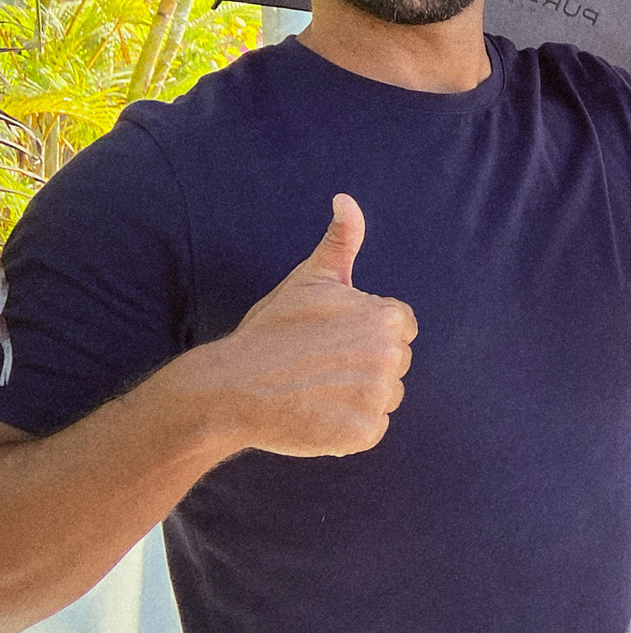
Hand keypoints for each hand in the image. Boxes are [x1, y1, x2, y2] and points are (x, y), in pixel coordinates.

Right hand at [190, 195, 415, 456]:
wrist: (228, 388)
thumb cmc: (271, 331)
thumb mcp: (310, 279)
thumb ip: (341, 241)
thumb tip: (346, 200)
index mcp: (387, 318)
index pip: (400, 329)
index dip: (364, 334)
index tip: (330, 339)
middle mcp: (391, 357)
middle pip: (396, 365)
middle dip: (363, 366)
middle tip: (317, 365)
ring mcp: (377, 397)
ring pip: (385, 399)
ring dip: (356, 399)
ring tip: (315, 390)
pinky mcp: (362, 433)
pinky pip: (371, 431)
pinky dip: (347, 430)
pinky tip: (315, 416)